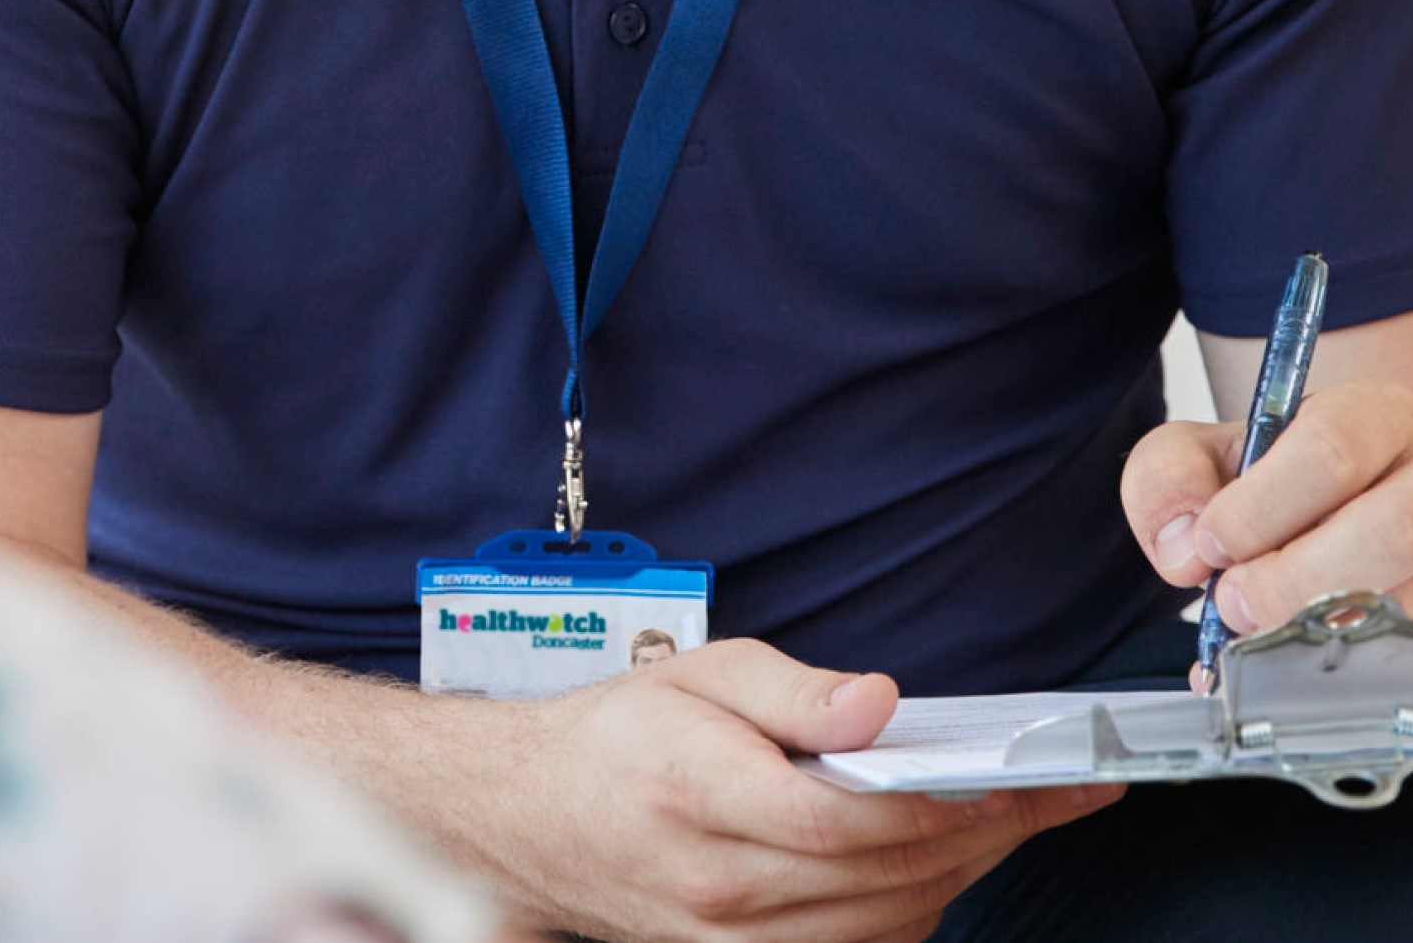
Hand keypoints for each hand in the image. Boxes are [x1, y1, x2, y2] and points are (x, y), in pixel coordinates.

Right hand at [489, 640, 1115, 942]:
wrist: (534, 818)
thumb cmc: (620, 735)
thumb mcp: (698, 671)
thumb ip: (794, 691)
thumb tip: (883, 704)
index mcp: (700, 794)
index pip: (849, 819)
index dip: (948, 800)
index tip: (1025, 773)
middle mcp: (720, 885)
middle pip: (886, 876)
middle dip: (987, 833)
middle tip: (1053, 792)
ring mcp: (732, 941)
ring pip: (886, 924)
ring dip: (961, 875)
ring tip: (1008, 820)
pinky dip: (913, 912)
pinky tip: (936, 866)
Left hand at [1125, 378, 1412, 669]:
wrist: (1333, 499)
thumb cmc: (1272, 473)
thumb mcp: (1204, 451)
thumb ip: (1171, 478)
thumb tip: (1184, 551)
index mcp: (1371, 416)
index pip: (1328, 451)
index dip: (1259, 509)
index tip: (1211, 544)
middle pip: (1387, 532)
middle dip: (1292, 579)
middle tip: (1234, 602)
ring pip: (1404, 601)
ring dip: (1323, 626)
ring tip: (1264, 625)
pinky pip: (1403, 646)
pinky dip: (1347, 663)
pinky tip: (1293, 662)